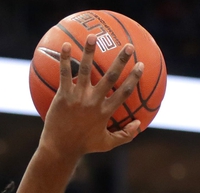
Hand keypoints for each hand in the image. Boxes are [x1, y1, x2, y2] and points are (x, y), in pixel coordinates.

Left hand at [40, 34, 143, 158]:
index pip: (124, 92)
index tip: (141, 64)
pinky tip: (64, 45)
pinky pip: (64, 74)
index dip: (134, 78)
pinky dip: (64, 60)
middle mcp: (93, 102)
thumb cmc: (83, 145)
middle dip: (121, 60)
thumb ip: (125, 135)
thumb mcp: (106, 144)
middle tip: (128, 46)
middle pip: (110, 77)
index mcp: (105, 112)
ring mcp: (77, 98)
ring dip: (89, 52)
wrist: (59, 149)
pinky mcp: (63, 96)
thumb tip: (139, 124)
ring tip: (93, 36)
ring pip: (85, 70)